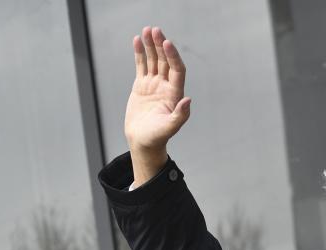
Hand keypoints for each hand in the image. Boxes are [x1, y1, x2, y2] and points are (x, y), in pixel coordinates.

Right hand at [125, 26, 190, 185]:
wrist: (143, 141)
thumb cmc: (157, 137)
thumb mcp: (169, 128)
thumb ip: (180, 115)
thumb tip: (188, 100)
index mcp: (175, 94)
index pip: (177, 69)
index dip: (173, 56)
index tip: (166, 43)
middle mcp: (166, 86)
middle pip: (165, 61)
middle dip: (161, 45)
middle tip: (155, 30)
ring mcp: (154, 84)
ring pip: (153, 60)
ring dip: (151, 45)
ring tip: (146, 30)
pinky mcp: (142, 85)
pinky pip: (141, 65)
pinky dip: (139, 53)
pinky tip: (137, 40)